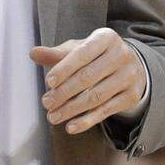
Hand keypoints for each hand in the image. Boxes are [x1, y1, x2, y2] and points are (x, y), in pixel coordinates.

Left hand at [29, 27, 145, 134]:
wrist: (132, 66)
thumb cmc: (97, 55)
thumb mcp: (80, 49)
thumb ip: (57, 53)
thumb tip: (33, 53)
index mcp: (106, 38)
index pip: (82, 54)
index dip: (64, 69)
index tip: (48, 82)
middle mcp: (121, 55)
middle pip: (88, 77)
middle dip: (64, 92)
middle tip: (47, 103)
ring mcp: (128, 76)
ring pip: (96, 97)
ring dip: (72, 109)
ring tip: (53, 116)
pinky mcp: (131, 96)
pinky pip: (106, 111)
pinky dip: (86, 121)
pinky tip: (70, 126)